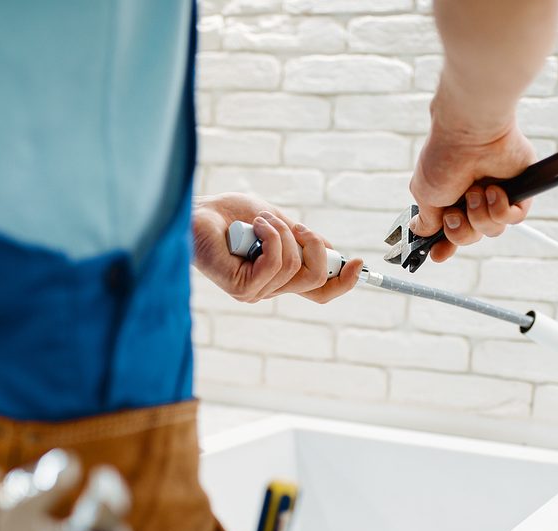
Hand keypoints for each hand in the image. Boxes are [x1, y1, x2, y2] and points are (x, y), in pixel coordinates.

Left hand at [192, 193, 362, 303]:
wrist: (198, 211)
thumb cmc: (231, 215)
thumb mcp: (278, 223)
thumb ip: (302, 239)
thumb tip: (332, 251)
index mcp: (281, 277)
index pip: (320, 292)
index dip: (343, 282)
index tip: (358, 262)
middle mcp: (269, 289)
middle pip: (315, 280)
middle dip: (314, 245)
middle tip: (295, 225)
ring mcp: (256, 292)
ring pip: (295, 266)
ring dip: (283, 232)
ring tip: (260, 220)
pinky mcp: (241, 288)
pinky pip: (275, 262)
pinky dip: (270, 236)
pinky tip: (254, 227)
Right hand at [408, 116, 537, 263]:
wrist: (471, 134)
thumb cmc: (445, 157)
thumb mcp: (424, 194)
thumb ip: (426, 220)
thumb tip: (420, 232)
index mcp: (449, 197)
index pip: (449, 230)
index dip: (445, 245)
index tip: (439, 254)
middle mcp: (472, 197)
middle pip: (470, 236)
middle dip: (460, 230)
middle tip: (455, 212)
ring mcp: (495, 194)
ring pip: (492, 230)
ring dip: (479, 216)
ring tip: (475, 192)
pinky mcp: (518, 190)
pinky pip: (513, 219)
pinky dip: (500, 209)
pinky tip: (494, 190)